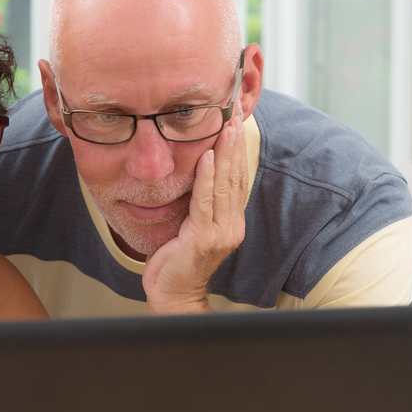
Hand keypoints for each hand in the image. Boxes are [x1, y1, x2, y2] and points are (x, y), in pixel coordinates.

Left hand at [142, 110, 247, 313]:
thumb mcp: (189, 228)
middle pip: (236, 177)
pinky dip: (207, 177)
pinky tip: (208, 156)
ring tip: (226, 127)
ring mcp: (220, 233)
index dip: (238, 151)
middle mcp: (231, 226)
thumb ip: (197, 205)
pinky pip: (205, 202)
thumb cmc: (176, 264)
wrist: (172, 296)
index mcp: (230, 222)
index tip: (236, 124)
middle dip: (235, 144)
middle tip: (235, 114)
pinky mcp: (203, 239)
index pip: (237, 180)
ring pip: (225, 185)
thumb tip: (193, 175)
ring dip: (226, 153)